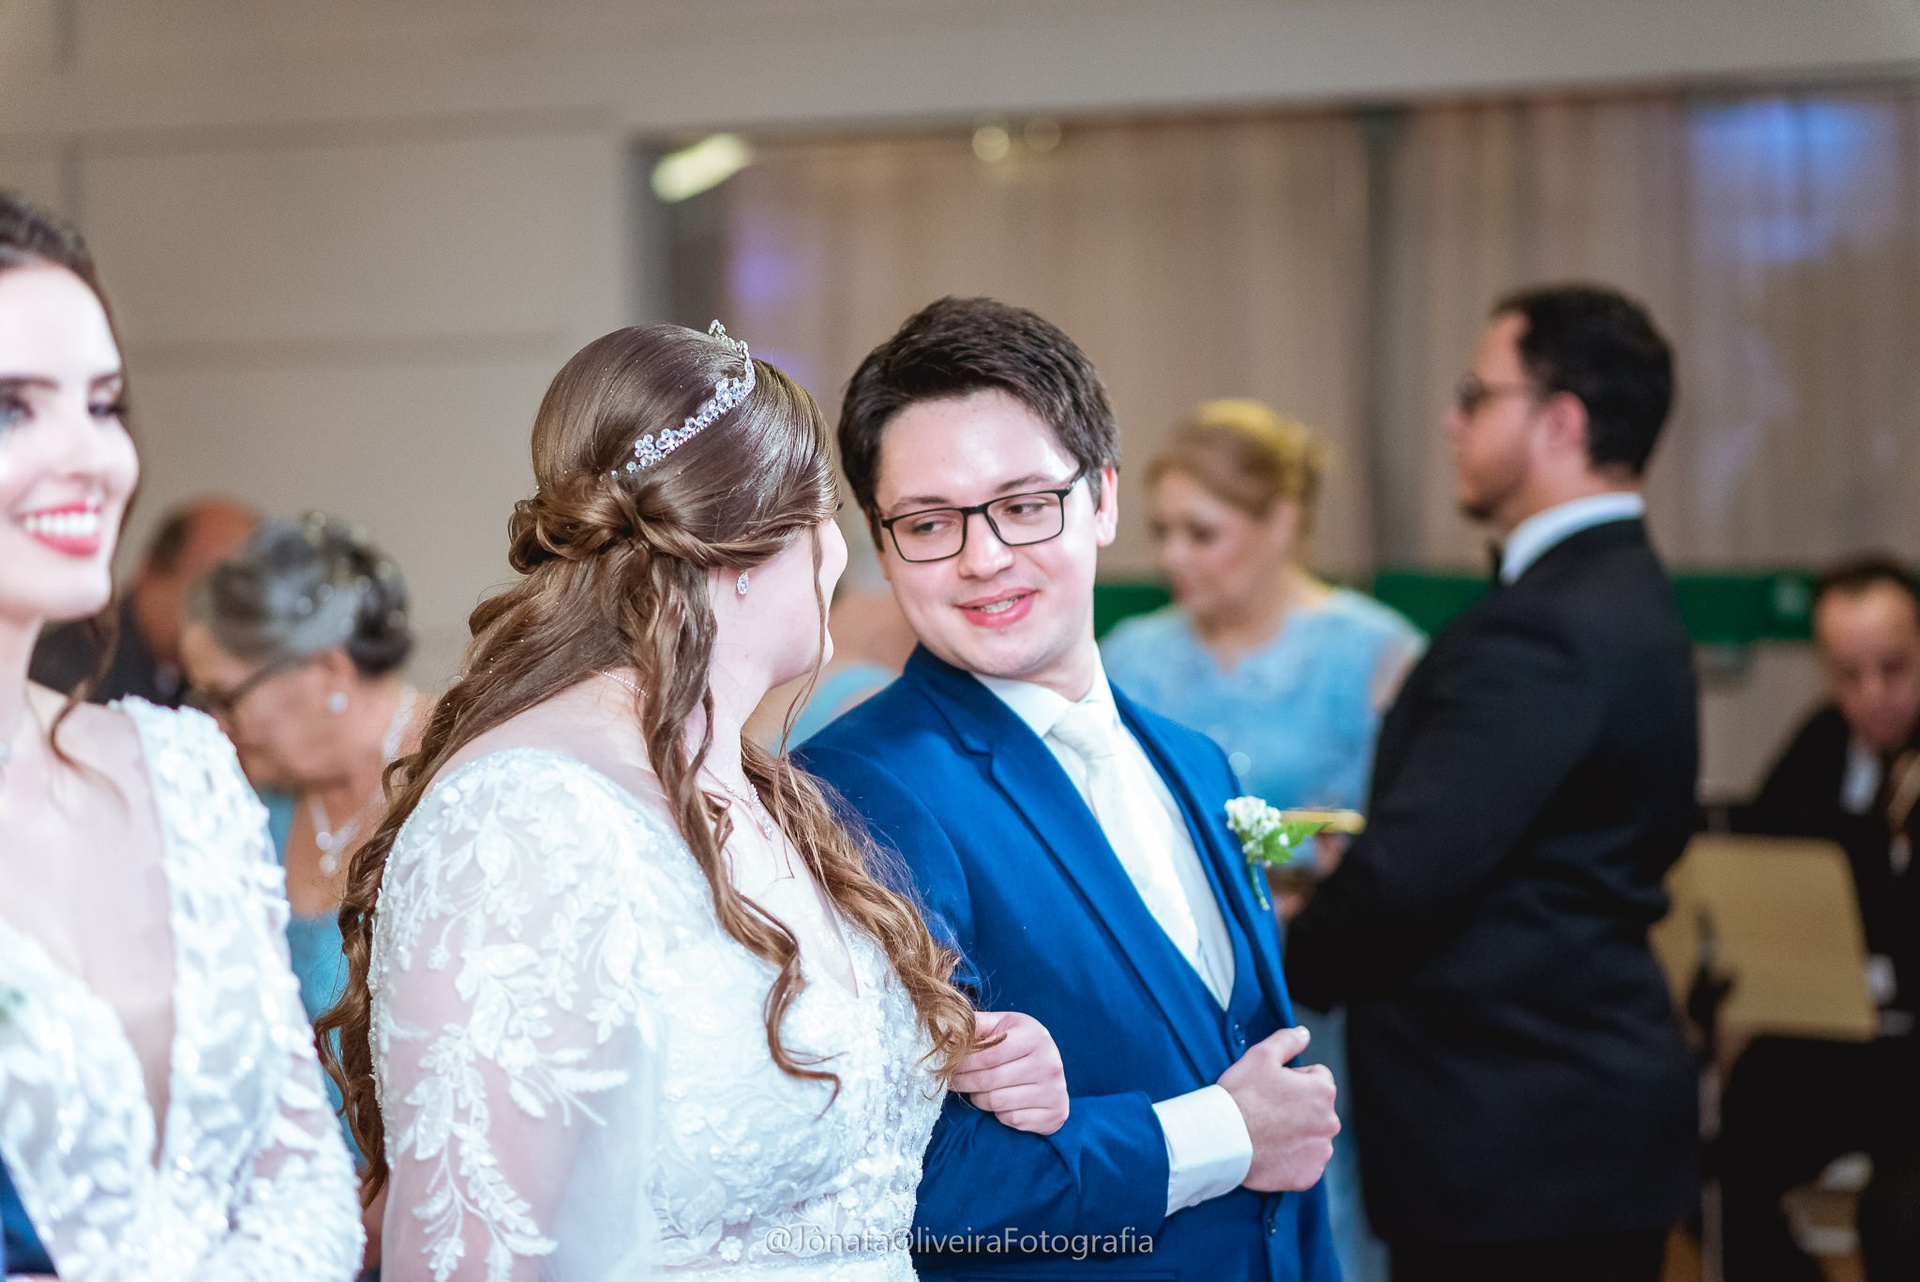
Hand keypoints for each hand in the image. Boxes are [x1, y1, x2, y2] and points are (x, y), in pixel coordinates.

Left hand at [954, 1010, 1069, 1135]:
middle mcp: (1049, 1063)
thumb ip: (976, 1025)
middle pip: (989, 1081)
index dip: (962, 1063)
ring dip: (979, 1099)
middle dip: (964, 1082)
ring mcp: (1053, 1091)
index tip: (946, 1066)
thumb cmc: (1019, 1042)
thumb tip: (943, 1026)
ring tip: (976, 1090)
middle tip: (952, 1081)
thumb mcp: (1002, 1025)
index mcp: (1034, 1037)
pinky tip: (1001, 1102)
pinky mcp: (1054, 1114)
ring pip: (997, 1103)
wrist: (1051, 1066)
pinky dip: (1000, 1114)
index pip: (988, 1055)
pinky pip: (1012, 1119)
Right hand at [1217, 1026, 1338, 1190]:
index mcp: (1323, 1091)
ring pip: (1312, 1136)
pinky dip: (1292, 1158)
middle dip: (1297, 1107)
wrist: (1222, 1140)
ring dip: (1296, 1133)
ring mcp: (1320, 1152)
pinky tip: (1270, 1151)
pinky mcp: (1309, 1175)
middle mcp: (1330, 1123)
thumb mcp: (1260, 1056)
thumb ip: (1288, 1040)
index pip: (1317, 1077)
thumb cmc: (1240, 1096)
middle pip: (1316, 1108)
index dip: (1292, 1079)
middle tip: (1266, 1110)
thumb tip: (1304, 1033)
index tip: (1271, 1088)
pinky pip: (1305, 1162)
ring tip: (1266, 1132)